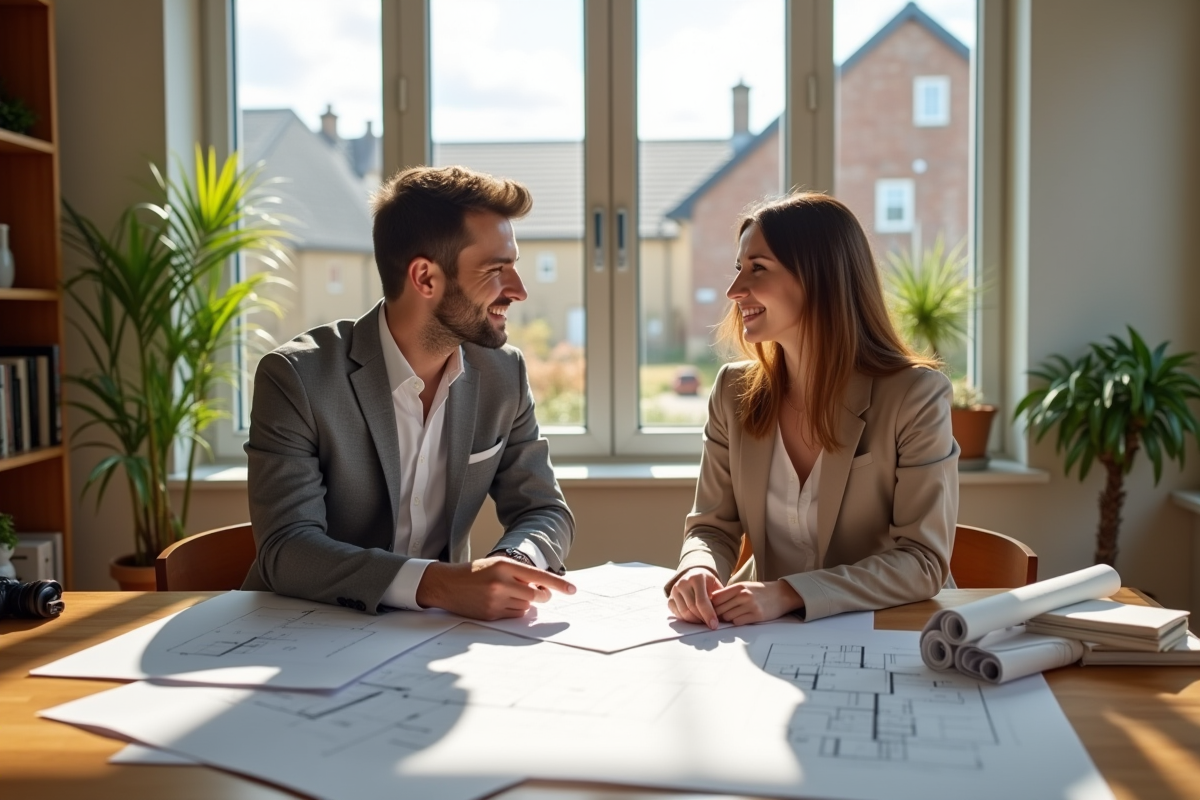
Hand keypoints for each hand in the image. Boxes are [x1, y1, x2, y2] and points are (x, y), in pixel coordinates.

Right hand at [415, 557, 575, 619]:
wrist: (447, 584)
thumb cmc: (475, 573)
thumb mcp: (497, 565)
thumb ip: (519, 574)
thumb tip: (543, 589)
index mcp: (504, 566)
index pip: (538, 576)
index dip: (558, 584)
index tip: (573, 590)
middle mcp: (501, 582)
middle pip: (536, 595)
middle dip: (541, 596)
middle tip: (538, 593)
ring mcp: (496, 600)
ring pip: (526, 607)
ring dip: (525, 604)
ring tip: (508, 595)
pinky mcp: (491, 614)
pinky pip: (514, 616)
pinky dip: (514, 611)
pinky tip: (501, 603)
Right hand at [667, 567, 723, 629]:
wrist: (694, 575)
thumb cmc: (708, 583)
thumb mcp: (716, 586)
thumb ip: (720, 598)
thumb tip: (723, 617)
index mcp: (697, 577)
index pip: (701, 601)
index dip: (708, 615)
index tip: (714, 625)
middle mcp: (683, 582)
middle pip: (692, 608)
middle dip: (702, 619)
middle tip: (710, 626)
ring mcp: (675, 590)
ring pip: (684, 612)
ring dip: (695, 621)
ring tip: (704, 622)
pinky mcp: (670, 598)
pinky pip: (677, 613)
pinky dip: (686, 619)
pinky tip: (695, 619)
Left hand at [710, 580, 803, 625]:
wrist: (782, 594)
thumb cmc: (761, 591)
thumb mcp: (745, 586)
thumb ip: (730, 593)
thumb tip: (712, 602)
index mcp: (739, 587)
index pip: (716, 597)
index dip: (711, 604)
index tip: (711, 608)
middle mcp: (743, 595)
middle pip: (720, 608)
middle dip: (717, 614)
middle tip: (719, 616)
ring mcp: (750, 606)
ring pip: (727, 617)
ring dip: (727, 619)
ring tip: (732, 616)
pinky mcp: (757, 616)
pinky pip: (738, 622)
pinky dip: (737, 622)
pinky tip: (741, 618)